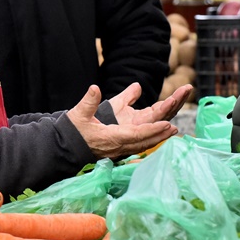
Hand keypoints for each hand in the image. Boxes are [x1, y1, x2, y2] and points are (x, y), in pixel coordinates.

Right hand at [67, 84, 188, 160]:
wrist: (65, 149)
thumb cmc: (72, 131)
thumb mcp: (79, 114)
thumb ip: (88, 102)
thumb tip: (95, 88)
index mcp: (110, 138)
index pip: (136, 135)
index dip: (152, 130)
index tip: (166, 124)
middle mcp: (117, 147)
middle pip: (144, 142)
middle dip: (160, 134)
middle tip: (174, 127)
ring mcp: (118, 151)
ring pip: (142, 145)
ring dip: (157, 138)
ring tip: (171, 130)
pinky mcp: (118, 151)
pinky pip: (138, 146)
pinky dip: (150, 140)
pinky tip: (157, 137)